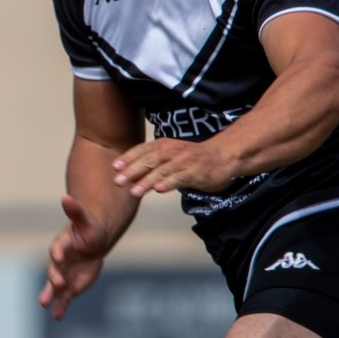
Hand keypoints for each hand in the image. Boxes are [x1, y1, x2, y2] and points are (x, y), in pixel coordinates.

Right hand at [39, 194, 109, 320]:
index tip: (58, 257)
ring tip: (45, 304)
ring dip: (51, 295)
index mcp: (63, 245)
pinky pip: (64, 297)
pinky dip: (61, 307)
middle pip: (55, 270)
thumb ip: (75, 212)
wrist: (92, 243)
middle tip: (56, 284)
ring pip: (56, 287)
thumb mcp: (85, 220)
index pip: (58, 249)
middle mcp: (60, 261)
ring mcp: (64, 274)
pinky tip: (57, 317)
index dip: (58, 253)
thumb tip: (66, 197)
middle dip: (55, 277)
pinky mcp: (70, 286)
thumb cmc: (88, 229)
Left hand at [112, 138, 237, 197]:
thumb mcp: (169, 155)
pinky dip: (169, 183)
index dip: (128, 157)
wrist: (223, 157)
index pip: (143, 149)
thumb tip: (126, 176)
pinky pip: (180, 178)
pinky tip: (159, 190)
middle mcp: (172, 151)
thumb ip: (150, 164)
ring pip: (163, 171)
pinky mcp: (196, 173)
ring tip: (134, 192)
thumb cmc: (191, 159)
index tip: (115, 167)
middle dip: (133, 170)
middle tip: (118, 181)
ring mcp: (184, 161)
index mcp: (164, 145)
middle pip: (150, 160)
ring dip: (147, 181)